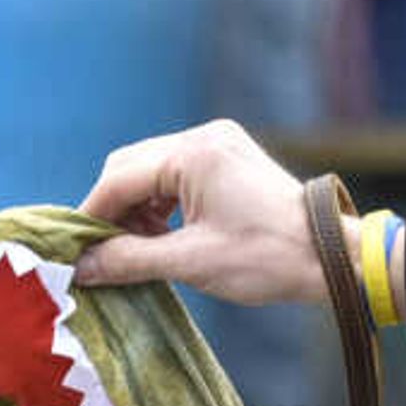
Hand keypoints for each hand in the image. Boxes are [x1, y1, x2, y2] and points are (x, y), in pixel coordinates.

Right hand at [70, 120, 323, 303]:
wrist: (331, 257)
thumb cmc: (268, 258)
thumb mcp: (191, 262)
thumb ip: (129, 260)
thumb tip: (80, 268)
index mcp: (193, 153)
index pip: (119, 180)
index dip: (91, 217)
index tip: (75, 253)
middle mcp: (203, 137)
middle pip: (130, 167)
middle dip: (112, 211)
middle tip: (103, 254)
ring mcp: (217, 143)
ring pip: (151, 171)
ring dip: (135, 209)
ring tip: (137, 251)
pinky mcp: (227, 158)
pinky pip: (175, 175)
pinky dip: (160, 204)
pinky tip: (160, 236)